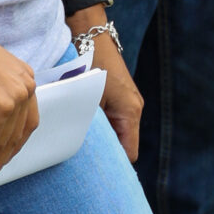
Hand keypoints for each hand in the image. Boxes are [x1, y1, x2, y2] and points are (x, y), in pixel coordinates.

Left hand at [75, 25, 142, 162]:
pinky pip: (116, 120)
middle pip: (125, 145)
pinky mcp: (121, 96)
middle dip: (108, 156)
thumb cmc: (88, 65)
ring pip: (120, 133)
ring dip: (105, 141)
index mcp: (129, 112)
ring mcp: (129, 102)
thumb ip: (88, 124)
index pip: (129, 154)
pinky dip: (104, 128)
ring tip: (84, 150)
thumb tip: (79, 149)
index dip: (114, 166)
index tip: (97, 177)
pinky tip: (87, 129)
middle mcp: (134, 108)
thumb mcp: (86, 100)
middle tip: (87, 168)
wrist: (91, 36)